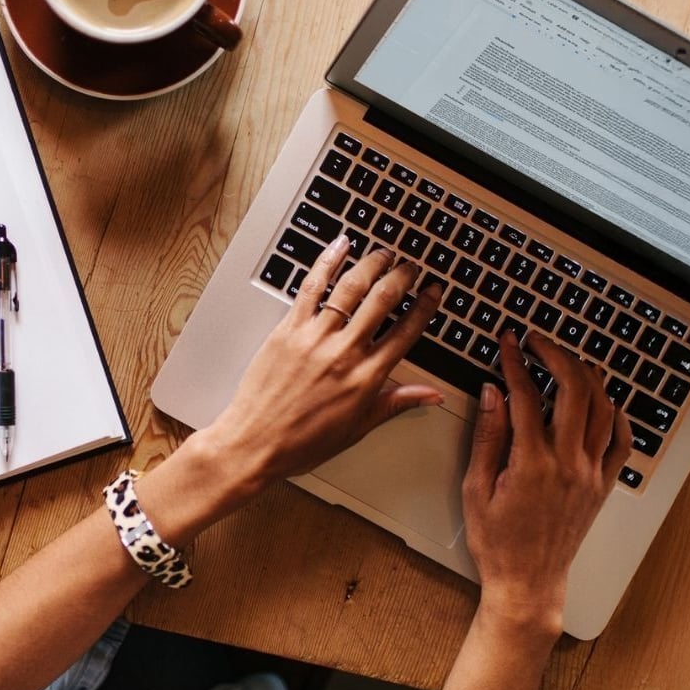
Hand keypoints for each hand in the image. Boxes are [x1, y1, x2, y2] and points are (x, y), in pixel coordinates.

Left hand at [205, 236, 441, 490]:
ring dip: (372, 264)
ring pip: (350, 288)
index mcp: (366, 378)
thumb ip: (396, 402)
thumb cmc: (303, 441)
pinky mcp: (288, 329)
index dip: (424, 307)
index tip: (433, 292)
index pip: (406, 332)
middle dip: (402, 276)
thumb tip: (431, 394)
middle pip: (383, 300)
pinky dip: (327, 262)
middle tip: (411, 266)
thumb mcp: (358, 427)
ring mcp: (315, 337)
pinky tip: (340, 246)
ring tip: (384, 253)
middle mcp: (344, 352)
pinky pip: (311, 287)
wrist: (255, 443)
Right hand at [462, 330, 631, 632]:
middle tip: (537, 341)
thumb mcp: (476, 487)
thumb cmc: (497, 540)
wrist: (528, 581)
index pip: (526, 396)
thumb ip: (487, 436)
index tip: (507, 342)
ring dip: (586, 376)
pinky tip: (603, 400)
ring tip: (566, 360)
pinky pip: (621, 442)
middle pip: (574, 390)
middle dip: (555, 355)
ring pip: (602, 409)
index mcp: (531, 464)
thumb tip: (492, 393)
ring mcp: (590, 474)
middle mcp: (568, 464)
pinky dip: (617, 414)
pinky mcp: (602, 485)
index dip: (515, 361)